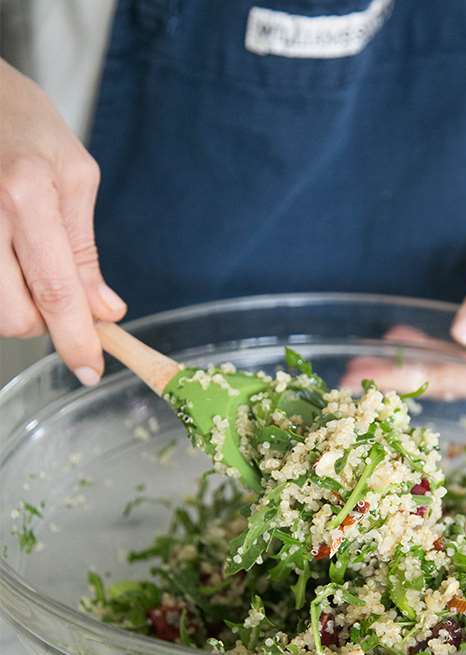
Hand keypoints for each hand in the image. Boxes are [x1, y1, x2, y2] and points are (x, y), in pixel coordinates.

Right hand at [0, 60, 125, 383]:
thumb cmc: (25, 123)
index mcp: (25, 195)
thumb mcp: (75, 176)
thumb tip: (105, 312)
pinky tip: (10, 259)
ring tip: (28, 263)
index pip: (56, 292)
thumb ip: (85, 252)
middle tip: (56, 293)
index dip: (76, 340)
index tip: (90, 370)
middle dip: (42, 323)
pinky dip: (2, 288)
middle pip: (13, 316)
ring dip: (18, 306)